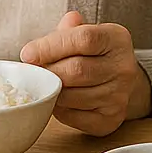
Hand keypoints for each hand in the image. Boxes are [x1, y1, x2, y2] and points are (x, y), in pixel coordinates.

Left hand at [19, 11, 150, 135]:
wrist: (122, 82)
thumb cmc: (95, 55)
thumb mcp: (85, 33)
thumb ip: (63, 33)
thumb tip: (35, 49)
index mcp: (117, 39)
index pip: (84, 39)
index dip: (51, 46)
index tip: (28, 54)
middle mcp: (124, 68)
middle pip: (76, 70)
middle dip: (49, 71)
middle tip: (35, 71)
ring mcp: (119, 96)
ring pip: (71, 95)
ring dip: (52, 91)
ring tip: (48, 84)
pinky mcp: (110, 119)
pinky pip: (72, 116)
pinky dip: (58, 109)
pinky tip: (59, 99)